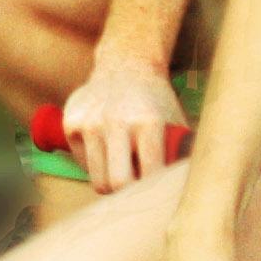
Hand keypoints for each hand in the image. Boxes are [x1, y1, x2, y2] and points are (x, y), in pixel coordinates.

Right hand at [60, 56, 183, 194]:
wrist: (126, 65)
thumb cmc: (156, 102)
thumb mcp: (175, 122)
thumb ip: (182, 154)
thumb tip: (189, 190)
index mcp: (148, 121)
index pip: (149, 176)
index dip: (155, 191)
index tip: (159, 194)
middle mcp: (115, 121)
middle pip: (117, 184)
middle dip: (130, 194)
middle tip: (139, 188)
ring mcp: (90, 122)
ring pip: (98, 180)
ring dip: (112, 182)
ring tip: (125, 168)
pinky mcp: (71, 124)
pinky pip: (84, 164)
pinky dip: (97, 165)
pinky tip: (108, 148)